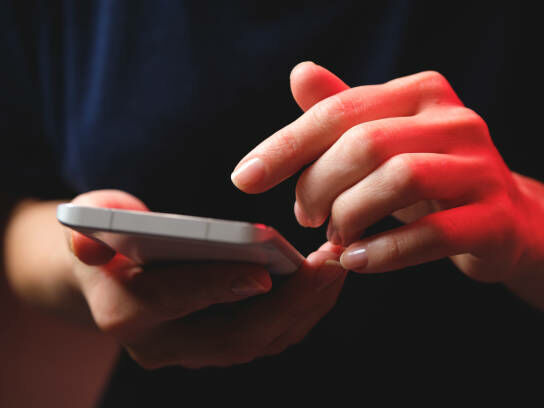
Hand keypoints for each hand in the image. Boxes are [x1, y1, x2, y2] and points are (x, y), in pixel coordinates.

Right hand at [65, 190, 346, 367]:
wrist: (113, 279)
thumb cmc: (109, 241)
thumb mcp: (92, 223)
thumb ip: (91, 227)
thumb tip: (91, 245)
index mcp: (125, 313)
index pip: (171, 302)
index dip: (214, 287)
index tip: (262, 272)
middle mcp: (163, 345)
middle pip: (234, 337)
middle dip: (288, 303)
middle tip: (328, 266)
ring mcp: (196, 352)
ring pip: (262, 341)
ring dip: (307, 306)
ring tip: (338, 265)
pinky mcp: (223, 345)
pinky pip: (271, 335)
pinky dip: (303, 308)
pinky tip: (325, 276)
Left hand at [231, 62, 543, 283]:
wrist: (506, 221)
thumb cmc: (430, 180)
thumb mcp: (384, 142)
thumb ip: (342, 112)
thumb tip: (299, 74)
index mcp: (422, 92)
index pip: (339, 111)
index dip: (285, 146)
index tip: (244, 179)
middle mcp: (456, 120)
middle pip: (365, 143)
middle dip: (318, 185)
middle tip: (305, 215)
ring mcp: (481, 169)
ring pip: (399, 179)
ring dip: (350, 214)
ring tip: (335, 235)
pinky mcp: (495, 219)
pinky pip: (431, 235)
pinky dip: (383, 252)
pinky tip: (355, 261)